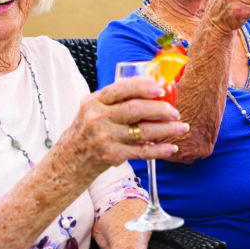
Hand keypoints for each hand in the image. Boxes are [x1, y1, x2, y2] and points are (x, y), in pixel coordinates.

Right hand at [55, 76, 187, 180]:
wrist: (68, 162)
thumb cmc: (84, 134)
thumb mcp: (90, 111)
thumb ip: (112, 101)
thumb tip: (147, 90)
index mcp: (93, 102)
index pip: (121, 88)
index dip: (143, 86)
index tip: (161, 88)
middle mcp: (97, 118)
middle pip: (136, 109)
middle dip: (161, 109)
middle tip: (175, 111)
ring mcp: (104, 137)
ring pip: (143, 131)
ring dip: (167, 129)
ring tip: (181, 127)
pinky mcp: (111, 155)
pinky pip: (142, 151)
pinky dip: (160, 149)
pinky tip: (172, 147)